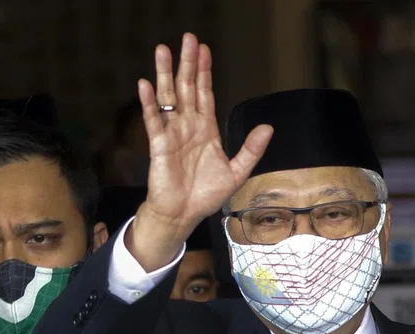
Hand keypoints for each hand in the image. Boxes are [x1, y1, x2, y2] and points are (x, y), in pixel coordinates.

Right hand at [129, 33, 273, 270]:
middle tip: (188, 38)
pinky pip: (153, 120)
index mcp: (206, 130)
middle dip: (187, 63)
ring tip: (163, 50)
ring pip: (168, 97)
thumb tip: (268, 127)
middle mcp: (187, 126)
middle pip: (187, 88)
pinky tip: (146, 84)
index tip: (205, 50)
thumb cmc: (206, 195)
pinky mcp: (159, 145)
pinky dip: (149, 103)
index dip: (205, 72)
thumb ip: (251, 149)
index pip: (205, 94)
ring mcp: (172, 133)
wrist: (184, 214)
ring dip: (166, 74)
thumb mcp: (236, 171)